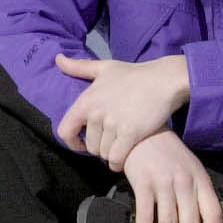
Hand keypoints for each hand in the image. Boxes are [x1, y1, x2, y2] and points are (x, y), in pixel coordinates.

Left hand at [56, 54, 191, 170]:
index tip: (82, 143)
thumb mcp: (104, 67)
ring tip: (120, 146)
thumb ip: (79, 67)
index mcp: (86, 101)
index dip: (72, 142)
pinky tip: (123, 159)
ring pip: (104, 153)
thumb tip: (58, 59)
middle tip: (111, 141)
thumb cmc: (135, 74)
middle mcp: (96, 114)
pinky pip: (117, 158)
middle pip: (90, 146)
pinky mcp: (131, 133)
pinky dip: (118, 163)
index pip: (65, 131)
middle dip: (99, 147)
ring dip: (111, 153)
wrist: (164, 80)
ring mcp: (113, 124)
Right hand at [120, 131, 222, 222]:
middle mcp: (186, 183)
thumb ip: (197, 193)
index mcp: (202, 181)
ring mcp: (165, 183)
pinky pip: (147, 214)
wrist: (144, 132)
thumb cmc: (170, 155)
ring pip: (169, 222)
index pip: (213, 213)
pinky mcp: (144, 183)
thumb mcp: (191, 169)